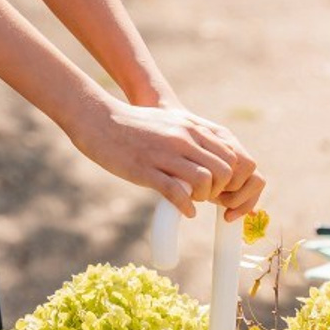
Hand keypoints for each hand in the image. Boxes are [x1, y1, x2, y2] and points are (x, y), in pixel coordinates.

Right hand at [66, 93, 260, 218]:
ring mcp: (165, 153)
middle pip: (224, 170)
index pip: (231, 155)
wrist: (99, 119)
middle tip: (205, 195)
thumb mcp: (169, 122)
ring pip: (204, 180)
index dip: (230, 177)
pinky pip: (177, 192)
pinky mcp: (146, 169)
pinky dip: (185, 206)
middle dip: (220, 190)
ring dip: (203, 197)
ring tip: (192, 200)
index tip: (219, 187)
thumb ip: (190, 136)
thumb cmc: (133, 125)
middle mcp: (183, 138)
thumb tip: (206, 157)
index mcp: (190, 127)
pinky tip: (183, 210)